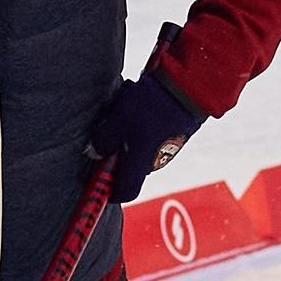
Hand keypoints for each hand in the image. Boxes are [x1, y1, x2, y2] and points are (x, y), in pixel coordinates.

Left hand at [88, 68, 202, 201]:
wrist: (186, 88)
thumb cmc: (150, 107)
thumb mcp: (117, 121)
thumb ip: (103, 141)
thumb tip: (94, 153)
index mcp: (140, 165)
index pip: (125, 193)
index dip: (111, 191)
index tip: (98, 180)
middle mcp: (155, 162)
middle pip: (129, 166)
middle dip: (115, 151)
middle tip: (108, 128)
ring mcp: (166, 148)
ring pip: (138, 146)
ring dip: (127, 132)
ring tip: (123, 106)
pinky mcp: (174, 134)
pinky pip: (151, 133)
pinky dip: (141, 121)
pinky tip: (137, 99)